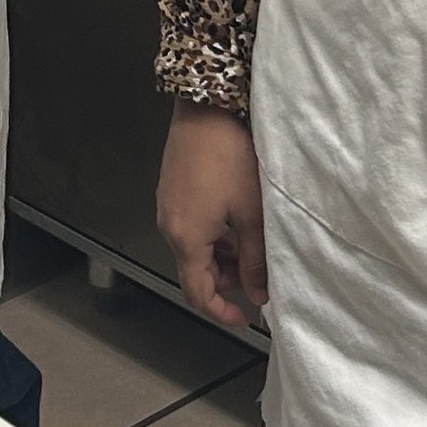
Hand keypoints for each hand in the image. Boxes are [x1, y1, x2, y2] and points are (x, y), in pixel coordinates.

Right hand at [156, 105, 267, 331]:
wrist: (205, 108)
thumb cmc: (229, 157)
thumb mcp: (251, 214)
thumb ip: (255, 260)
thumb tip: (258, 293)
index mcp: (186, 238)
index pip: (197, 292)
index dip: (220, 311)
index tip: (243, 318)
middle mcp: (169, 225)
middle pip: (195, 270)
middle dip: (226, 281)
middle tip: (257, 275)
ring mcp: (168, 205)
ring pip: (193, 248)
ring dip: (220, 256)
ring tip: (251, 245)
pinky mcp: (172, 189)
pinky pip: (189, 226)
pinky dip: (211, 235)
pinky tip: (235, 221)